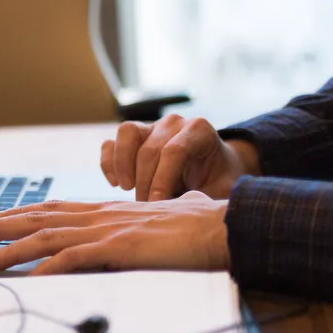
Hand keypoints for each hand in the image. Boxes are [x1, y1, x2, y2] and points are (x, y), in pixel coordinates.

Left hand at [0, 192, 229, 274]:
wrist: (227, 225)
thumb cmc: (202, 223)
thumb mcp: (168, 215)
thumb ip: (156, 215)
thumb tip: (168, 210)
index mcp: (107, 210)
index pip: (52, 208)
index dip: (18, 214)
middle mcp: (101, 216)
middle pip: (38, 218)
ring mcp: (108, 231)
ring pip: (45, 238)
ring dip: (8, 251)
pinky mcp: (120, 249)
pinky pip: (74, 259)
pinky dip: (47, 268)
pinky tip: (27, 280)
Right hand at [101, 114, 258, 200]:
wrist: (213, 167)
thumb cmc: (218, 180)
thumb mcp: (222, 189)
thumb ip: (207, 196)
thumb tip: (184, 210)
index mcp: (198, 130)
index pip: (174, 151)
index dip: (163, 179)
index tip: (157, 204)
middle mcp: (173, 123)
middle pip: (149, 149)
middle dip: (145, 181)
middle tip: (146, 207)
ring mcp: (151, 125)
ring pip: (126, 134)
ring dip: (123, 165)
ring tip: (127, 189)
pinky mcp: (133, 135)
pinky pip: (112, 143)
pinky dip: (109, 163)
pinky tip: (116, 183)